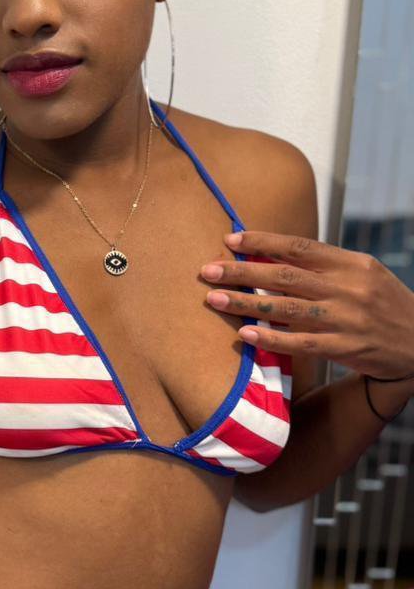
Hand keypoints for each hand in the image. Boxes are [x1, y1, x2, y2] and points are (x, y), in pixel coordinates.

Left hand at [198, 230, 413, 379]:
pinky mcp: (346, 348)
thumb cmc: (381, 303)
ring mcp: (346, 319)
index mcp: (351, 264)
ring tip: (214, 299)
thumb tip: (270, 257)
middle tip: (207, 270)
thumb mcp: (362, 274)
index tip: (230, 240)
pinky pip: (301, 342)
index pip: (299, 246)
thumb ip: (322, 266)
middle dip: (242, 272)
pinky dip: (272, 337)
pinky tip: (246, 334)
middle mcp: (347, 288)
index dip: (262, 242)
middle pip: (284, 275)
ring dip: (246, 303)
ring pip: (287, 308)